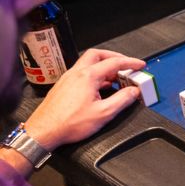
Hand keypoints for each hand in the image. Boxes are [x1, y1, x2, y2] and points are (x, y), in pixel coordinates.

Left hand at [25, 48, 144, 149]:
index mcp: (88, 76)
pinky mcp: (64, 86)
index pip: (114, 62)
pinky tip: (101, 87)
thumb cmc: (68, 123)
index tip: (140, 65)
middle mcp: (76, 73)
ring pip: (88, 63)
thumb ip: (122, 100)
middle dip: (114, 57)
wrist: (44, 131)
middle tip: (126, 65)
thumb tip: (134, 91)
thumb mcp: (104, 113)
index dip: (130, 62)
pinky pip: (82, 73)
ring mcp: (68, 79)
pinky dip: (95, 74)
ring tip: (116, 78)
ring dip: (104, 66)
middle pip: (98, 54)